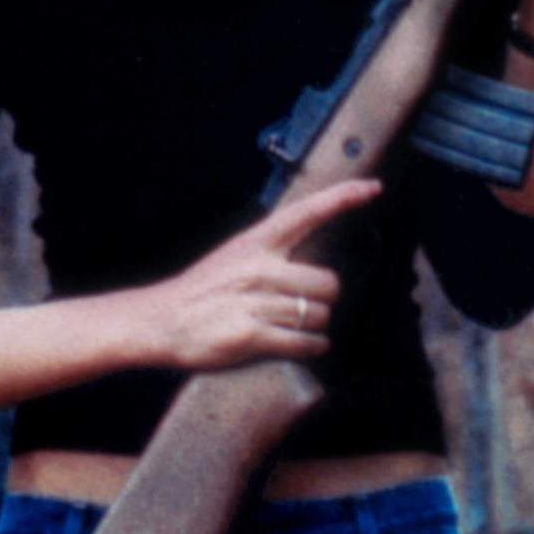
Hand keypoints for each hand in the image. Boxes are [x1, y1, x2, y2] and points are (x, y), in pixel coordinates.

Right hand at [140, 179, 379, 370]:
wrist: (160, 319)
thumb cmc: (203, 289)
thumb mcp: (235, 255)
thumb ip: (273, 252)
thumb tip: (315, 260)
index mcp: (257, 241)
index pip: (308, 211)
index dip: (344, 197)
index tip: (373, 187)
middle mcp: (259, 268)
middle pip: (327, 281)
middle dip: (326, 297)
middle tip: (309, 303)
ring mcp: (255, 302)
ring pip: (318, 313)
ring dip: (318, 324)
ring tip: (301, 326)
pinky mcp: (251, 335)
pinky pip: (304, 342)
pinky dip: (313, 346)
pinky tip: (308, 345)